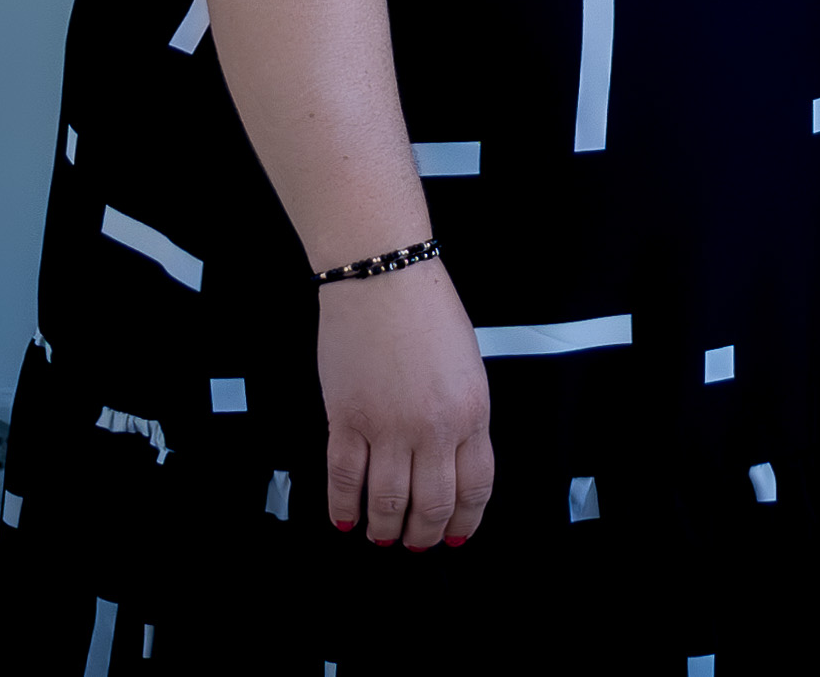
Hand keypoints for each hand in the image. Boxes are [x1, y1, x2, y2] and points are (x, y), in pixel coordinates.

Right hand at [319, 260, 494, 547]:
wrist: (383, 276)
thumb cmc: (426, 310)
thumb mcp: (467, 368)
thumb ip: (463, 417)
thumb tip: (451, 463)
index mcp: (473, 412)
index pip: (475, 487)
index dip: (465, 521)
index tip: (455, 535)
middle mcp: (435, 427)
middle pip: (433, 504)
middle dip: (424, 534)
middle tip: (415, 543)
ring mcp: (390, 426)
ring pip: (388, 502)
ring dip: (384, 529)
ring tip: (380, 535)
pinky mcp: (347, 419)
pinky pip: (345, 479)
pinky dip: (344, 506)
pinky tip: (345, 517)